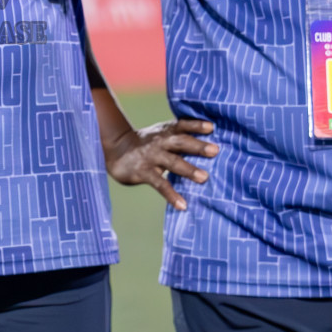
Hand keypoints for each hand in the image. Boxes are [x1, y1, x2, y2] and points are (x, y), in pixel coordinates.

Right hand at [102, 119, 218, 210]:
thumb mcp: (161, 134)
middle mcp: (160, 142)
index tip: (212, 128)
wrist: (116, 150)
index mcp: (166, 132)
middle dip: (198, 146)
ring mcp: (151, 157)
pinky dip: (172, 195)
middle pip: (180, 142)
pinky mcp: (143, 172)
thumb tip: (210, 144)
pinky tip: (182, 206)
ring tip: (204, 178)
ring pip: (172, 162)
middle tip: (215, 150)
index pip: (182, 125)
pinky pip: (160, 184)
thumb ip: (180, 136)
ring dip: (188, 169)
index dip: (196, 125)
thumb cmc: (147, 144)